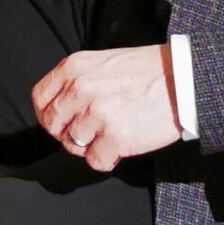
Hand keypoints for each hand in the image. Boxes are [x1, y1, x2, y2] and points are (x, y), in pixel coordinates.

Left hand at [33, 45, 182, 171]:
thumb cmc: (147, 71)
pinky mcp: (116, 137)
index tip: (61, 124)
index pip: (40, 99)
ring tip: (111, 135)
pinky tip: (121, 146)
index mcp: (74, 68)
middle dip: (68, 134)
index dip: (48, 116)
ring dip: (90, 146)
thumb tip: (59, 108)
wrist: (184, 78)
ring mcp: (97, 113)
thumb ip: (76, 81)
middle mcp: (80, 89)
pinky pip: (96, 161)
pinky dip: (108, 159)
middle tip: (89, 133)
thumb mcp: (102, 63)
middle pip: (53, 125)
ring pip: (74, 145)